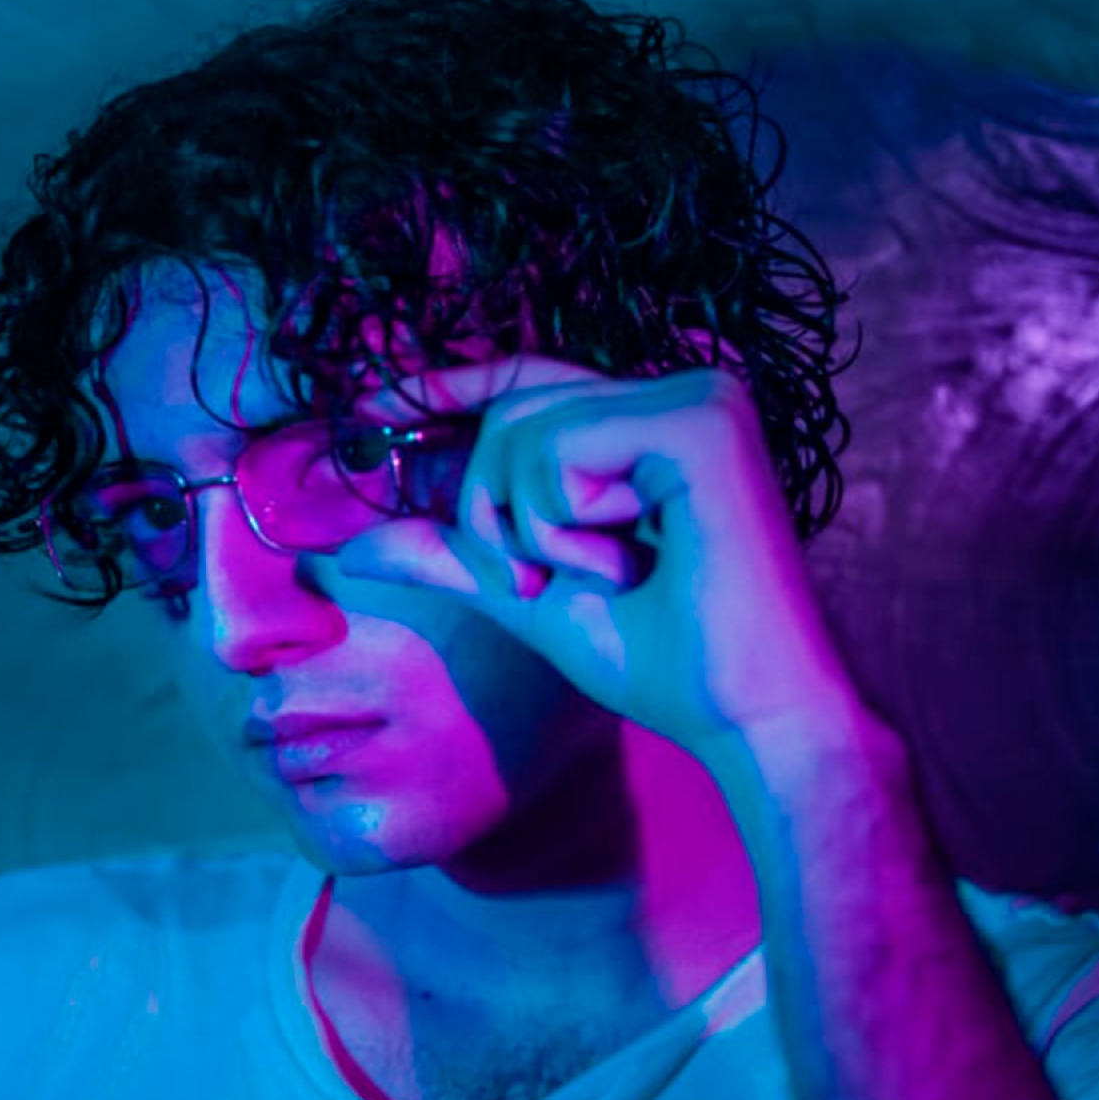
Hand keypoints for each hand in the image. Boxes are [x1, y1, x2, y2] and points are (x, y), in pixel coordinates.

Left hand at [329, 354, 867, 757]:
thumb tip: (348, 546)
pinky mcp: (702, 422)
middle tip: (542, 581)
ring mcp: (701, 397)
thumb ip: (454, 554)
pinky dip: (563, 523)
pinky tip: (633, 562)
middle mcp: (687, 390)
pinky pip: (558, 449)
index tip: (366, 406)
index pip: (532, 379)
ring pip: (525, 428)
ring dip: (532, 528)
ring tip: (610, 576)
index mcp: (659, 422)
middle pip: (512, 409)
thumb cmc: (664, 662)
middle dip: (492, 510)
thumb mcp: (533, 593)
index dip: (447, 386)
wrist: (750, 720)